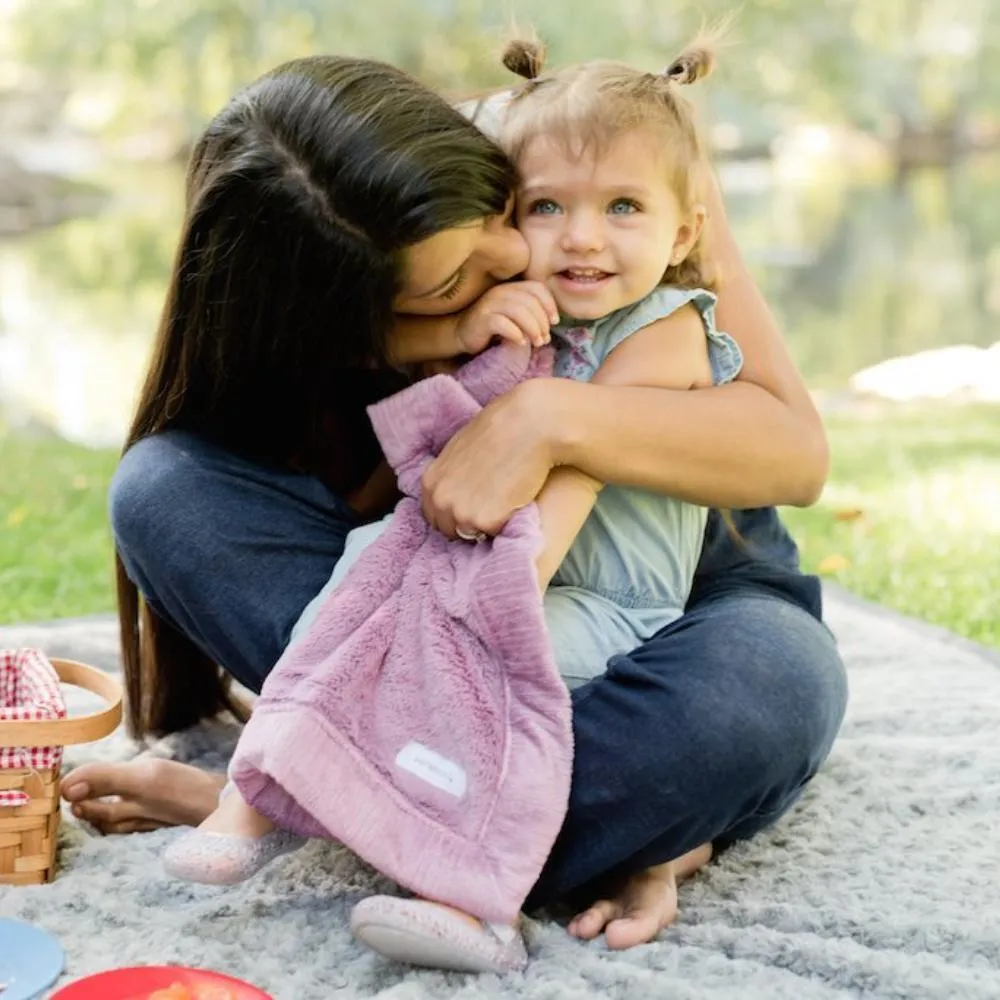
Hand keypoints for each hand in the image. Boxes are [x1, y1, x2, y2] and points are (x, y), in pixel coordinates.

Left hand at [421, 379, 557, 537]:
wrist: (528, 426)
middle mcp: (440, 501)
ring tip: (504, 502)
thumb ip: (451, 476)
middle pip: (450, 531)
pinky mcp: (487, 522)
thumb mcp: (460, 450)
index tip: (472, 507)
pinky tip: (515, 501)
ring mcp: (462, 514)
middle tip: (491, 506)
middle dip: (468, 524)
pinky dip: (506, 524)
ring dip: (486, 526)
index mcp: (431, 483)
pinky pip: (496, 534)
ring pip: (472, 536)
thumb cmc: (500, 430)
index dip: (453, 514)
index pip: (433, 516)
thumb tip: (456, 489)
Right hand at [454, 281, 558, 355]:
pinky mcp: (482, 319)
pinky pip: (502, 323)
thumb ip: (531, 314)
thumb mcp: (514, 317)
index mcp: (511, 288)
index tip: (554, 322)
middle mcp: (501, 292)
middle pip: (530, 301)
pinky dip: (515, 333)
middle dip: (542, 322)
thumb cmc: (492, 327)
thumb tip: (552, 324)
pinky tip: (520, 342)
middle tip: (544, 339)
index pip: (537, 288)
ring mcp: (490, 304)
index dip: (550, 304)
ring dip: (533, 328)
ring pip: (519, 311)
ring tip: (537, 343)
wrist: (461, 333)